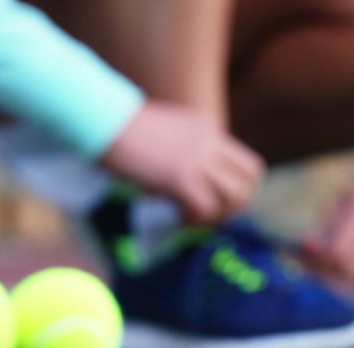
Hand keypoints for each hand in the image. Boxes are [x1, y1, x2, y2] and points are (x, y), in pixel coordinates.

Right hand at [100, 101, 264, 224]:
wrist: (102, 121)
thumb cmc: (119, 129)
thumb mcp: (163, 133)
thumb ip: (180, 151)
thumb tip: (178, 185)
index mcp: (207, 128)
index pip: (246, 163)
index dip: (238, 188)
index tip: (216, 200)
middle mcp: (209, 141)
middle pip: (250, 180)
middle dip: (236, 205)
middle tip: (211, 217)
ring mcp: (196, 158)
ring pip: (234, 196)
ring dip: (217, 216)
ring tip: (193, 220)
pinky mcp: (179, 176)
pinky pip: (205, 208)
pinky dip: (195, 221)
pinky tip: (177, 220)